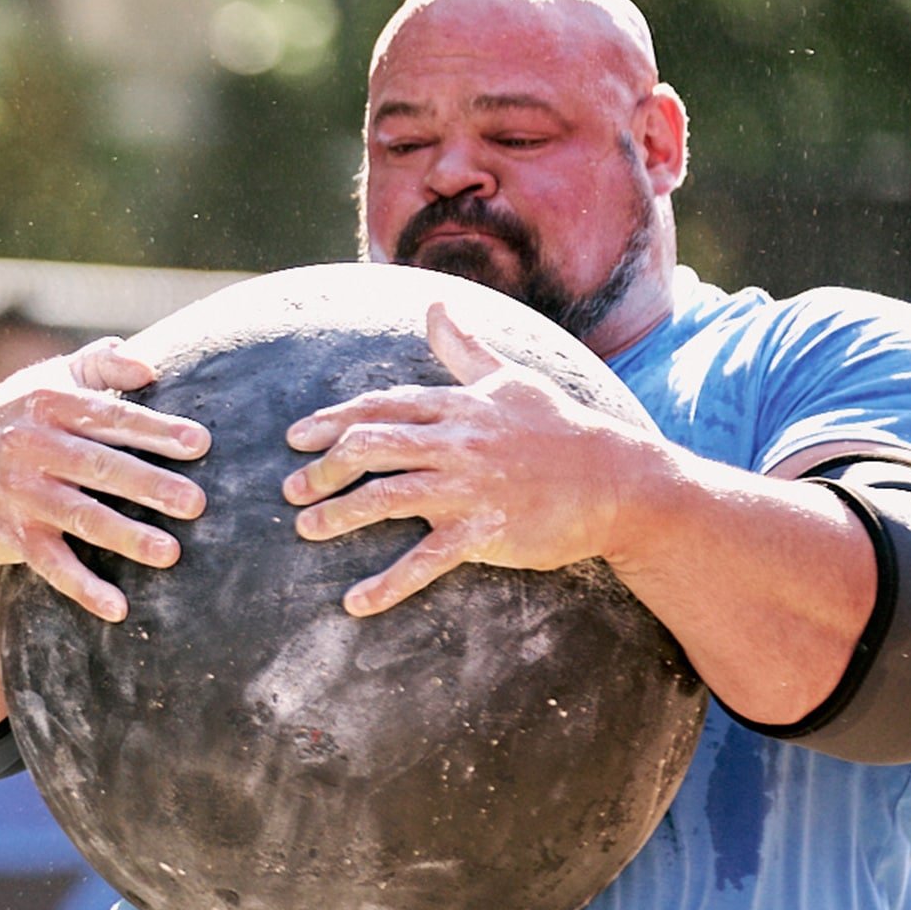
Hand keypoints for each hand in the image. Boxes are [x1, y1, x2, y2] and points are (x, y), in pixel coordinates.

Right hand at [0, 337, 209, 620]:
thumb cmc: (16, 423)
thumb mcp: (47, 382)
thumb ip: (100, 365)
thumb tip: (150, 365)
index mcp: (48, 403)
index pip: (109, 416)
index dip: (154, 429)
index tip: (201, 443)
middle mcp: (32, 446)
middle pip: (99, 466)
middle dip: (149, 484)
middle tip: (197, 502)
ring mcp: (20, 493)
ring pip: (79, 516)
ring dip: (125, 536)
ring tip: (170, 553)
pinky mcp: (11, 534)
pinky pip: (51, 564)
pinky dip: (83, 587)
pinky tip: (117, 608)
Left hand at [282, 303, 649, 615]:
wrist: (619, 480)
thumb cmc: (562, 429)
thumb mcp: (512, 379)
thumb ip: (466, 347)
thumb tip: (435, 306)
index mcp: (458, 406)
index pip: (381, 406)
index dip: (333, 420)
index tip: (295, 436)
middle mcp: (456, 442)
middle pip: (372, 445)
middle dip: (323, 467)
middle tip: (291, 489)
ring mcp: (469, 488)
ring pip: (387, 497)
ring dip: (339, 515)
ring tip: (307, 530)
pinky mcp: (486, 532)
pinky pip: (426, 561)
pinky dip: (387, 583)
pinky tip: (355, 602)